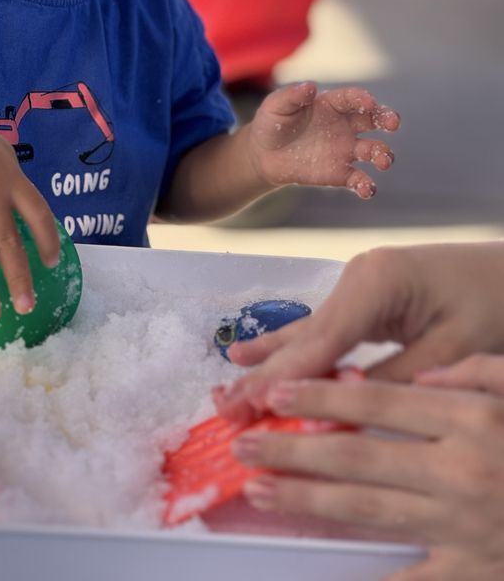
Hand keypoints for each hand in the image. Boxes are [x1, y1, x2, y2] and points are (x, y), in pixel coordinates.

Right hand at [216, 242, 503, 420]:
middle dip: (264, 378)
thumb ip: (394, 383)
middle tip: (222, 409)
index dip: (283, 381)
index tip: (248, 409)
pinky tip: (252, 353)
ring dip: (269, 367)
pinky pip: (322, 330)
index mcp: (377, 282)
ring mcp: (357, 284)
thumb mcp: (452, 350)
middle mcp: (358, 278)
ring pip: (307, 335)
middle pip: (304, 339)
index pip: (321, 343)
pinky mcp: (363, 296)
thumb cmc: (495, 302)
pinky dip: (290, 349)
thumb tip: (340, 421)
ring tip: (225, 389)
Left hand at [231, 356, 503, 579]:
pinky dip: (369, 578)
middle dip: (294, 448)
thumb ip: (479, 374)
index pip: (377, 402)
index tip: (276, 393)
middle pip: (358, 455)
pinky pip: (412, 579)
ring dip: (308, 499)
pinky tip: (323, 571)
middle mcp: (461, 470)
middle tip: (246, 443)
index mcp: (471, 418)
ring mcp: (466, 526)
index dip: (320, 395)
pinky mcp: (476, 571)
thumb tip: (420, 380)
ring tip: (262, 491)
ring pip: (369, 508)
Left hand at [247, 81, 398, 198]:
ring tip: (383, 161)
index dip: (362, 99)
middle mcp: (345, 125)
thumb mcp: (276, 106)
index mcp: (332, 104)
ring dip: (383, 154)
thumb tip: (311, 87)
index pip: (352, 98)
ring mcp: (345, 150)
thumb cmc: (272, 124)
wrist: (263, 155)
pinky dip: (367, 185)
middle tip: (393, 123)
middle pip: (374, 119)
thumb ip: (292, 96)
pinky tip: (367, 189)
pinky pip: (359, 179)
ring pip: (373, 150)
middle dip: (387, 119)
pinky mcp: (339, 173)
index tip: (369, 102)